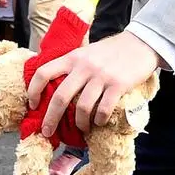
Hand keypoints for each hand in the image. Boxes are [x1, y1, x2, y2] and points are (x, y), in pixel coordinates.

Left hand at [27, 31, 160, 135]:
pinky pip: (103, 110)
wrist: (141, 43)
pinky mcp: (118, 85)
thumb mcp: (87, 52)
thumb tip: (55, 86)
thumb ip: (73, 65)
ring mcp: (101, 76)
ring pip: (82, 108)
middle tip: (47, 132)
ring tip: (82, 128)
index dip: (33, 91)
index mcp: (73, 57)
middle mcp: (84, 66)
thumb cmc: (112, 50)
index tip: (33, 105)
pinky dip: (99, 121)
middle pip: (60, 97)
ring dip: (79, 123)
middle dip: (51, 119)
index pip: (44, 73)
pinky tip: (99, 122)